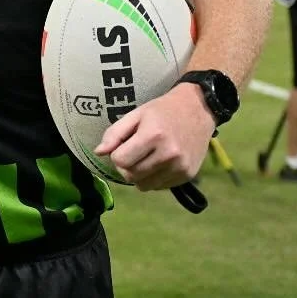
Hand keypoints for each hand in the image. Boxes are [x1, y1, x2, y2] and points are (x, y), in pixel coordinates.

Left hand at [94, 82, 215, 190]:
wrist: (198, 110)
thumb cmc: (162, 111)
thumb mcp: (135, 115)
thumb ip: (114, 134)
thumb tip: (98, 153)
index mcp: (153, 136)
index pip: (120, 161)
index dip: (117, 155)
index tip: (124, 146)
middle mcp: (168, 155)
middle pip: (131, 175)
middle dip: (126, 167)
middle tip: (133, 153)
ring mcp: (180, 167)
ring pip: (144, 185)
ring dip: (139, 175)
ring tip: (146, 158)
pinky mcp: (188, 175)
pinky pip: (159, 187)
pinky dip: (154, 178)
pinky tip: (159, 163)